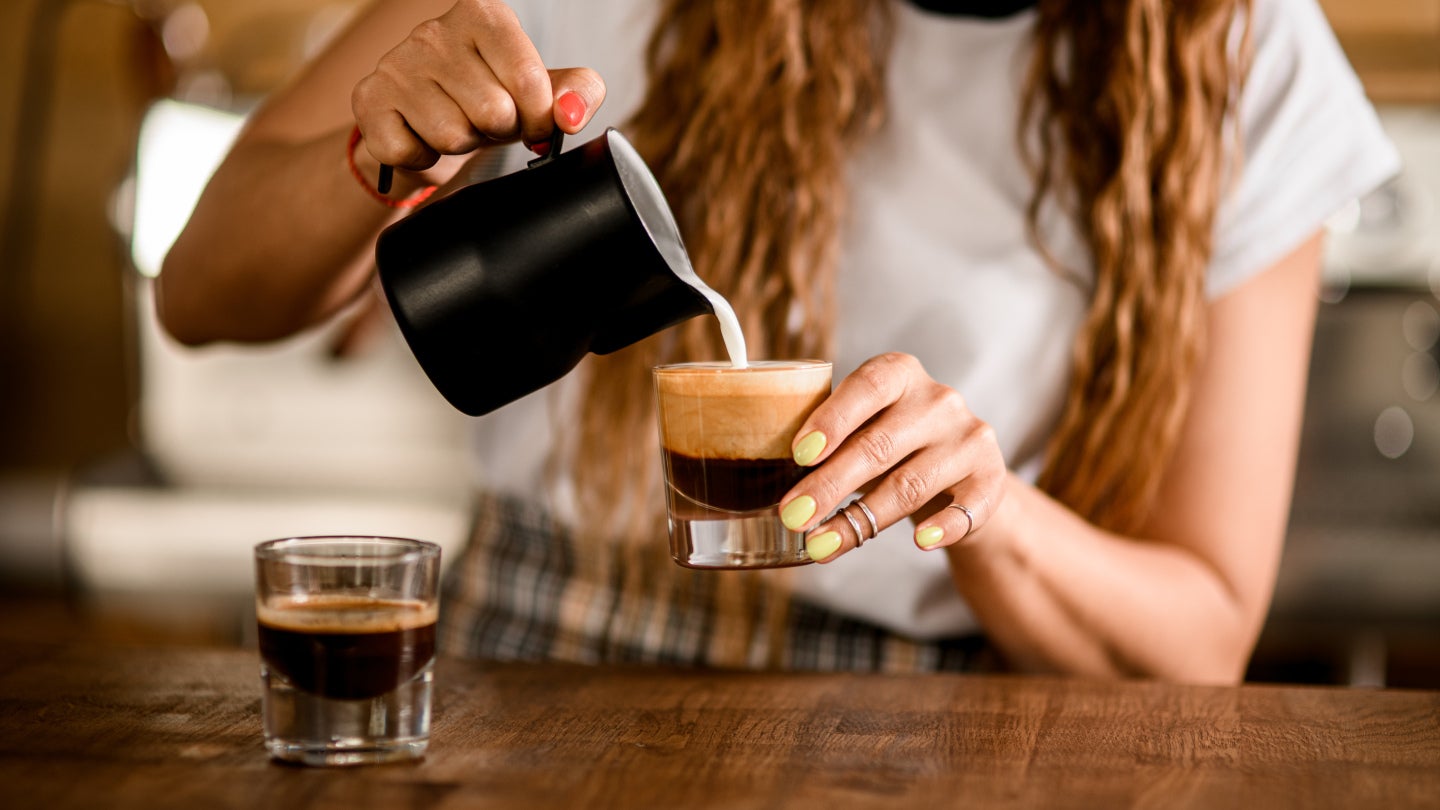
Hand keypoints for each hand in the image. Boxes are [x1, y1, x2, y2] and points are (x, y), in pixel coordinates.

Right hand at [351, 0, 605, 176]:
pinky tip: (422, 134)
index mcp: (483, 15)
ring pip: (451, 136)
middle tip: (486, 121)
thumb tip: (570, 114)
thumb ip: (577, 93)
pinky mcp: (368, 100)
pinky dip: (422, 157)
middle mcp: (433, 31)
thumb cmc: (490, 97)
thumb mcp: (542, 91)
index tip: (532, 121)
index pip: (530, 82)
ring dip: (461, 144)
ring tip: (456, 124)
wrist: (424, 120)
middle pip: (493, 112)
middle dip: (497, 131)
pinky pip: (409, 151)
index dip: (538, 118)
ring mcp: (395, 64)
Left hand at [779, 353, 1007, 561]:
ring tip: (822, 545)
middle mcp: (939, 400)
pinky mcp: (990, 479)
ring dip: (861, 520)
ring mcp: (969, 438)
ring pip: (910, 484)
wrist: (961, 473)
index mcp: (899, 374)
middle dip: (829, 485)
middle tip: (792, 517)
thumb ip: (829, 443)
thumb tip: (771, 480)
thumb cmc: (892, 446)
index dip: (832, 419)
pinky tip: (919, 542)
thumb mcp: (862, 430)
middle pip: (878, 445)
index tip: (799, 454)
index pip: (866, 387)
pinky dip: (942, 527)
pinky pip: (965, 508)